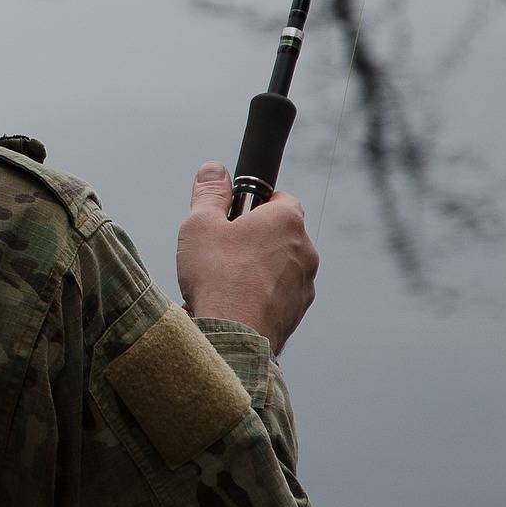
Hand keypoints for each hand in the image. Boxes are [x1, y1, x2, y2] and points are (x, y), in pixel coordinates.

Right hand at [176, 162, 317, 354]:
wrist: (232, 337)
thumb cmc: (217, 276)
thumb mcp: (200, 223)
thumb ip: (209, 192)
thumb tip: (213, 169)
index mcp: (287, 220)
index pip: (280, 198)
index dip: (254, 204)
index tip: (233, 216)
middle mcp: (305, 250)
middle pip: (280, 233)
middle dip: (255, 237)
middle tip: (223, 249)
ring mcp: (305, 285)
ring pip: (281, 266)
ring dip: (260, 268)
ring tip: (226, 281)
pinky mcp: (297, 313)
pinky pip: (280, 294)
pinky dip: (263, 295)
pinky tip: (236, 303)